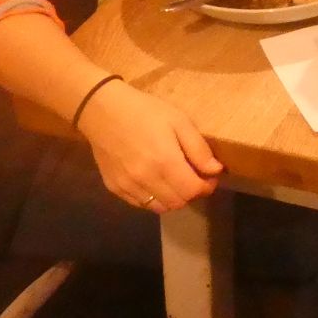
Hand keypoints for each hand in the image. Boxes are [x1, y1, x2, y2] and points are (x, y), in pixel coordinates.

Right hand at [77, 80, 223, 212]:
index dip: (207, 186)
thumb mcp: (179, 121)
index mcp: (164, 162)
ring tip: (176, 181)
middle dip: (191, 193)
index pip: (193, 190)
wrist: (102, 110)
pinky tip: (156, 181)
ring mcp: (127, 186)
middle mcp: (145, 180)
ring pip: (159, 207)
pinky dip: (153, 198)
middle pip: (178, 203)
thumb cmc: (145, 111)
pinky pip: (140, 204)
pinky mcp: (114, 187)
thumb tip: (215, 171)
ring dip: (173, 198)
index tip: (211, 177)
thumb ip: (198, 149)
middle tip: (195, 178)